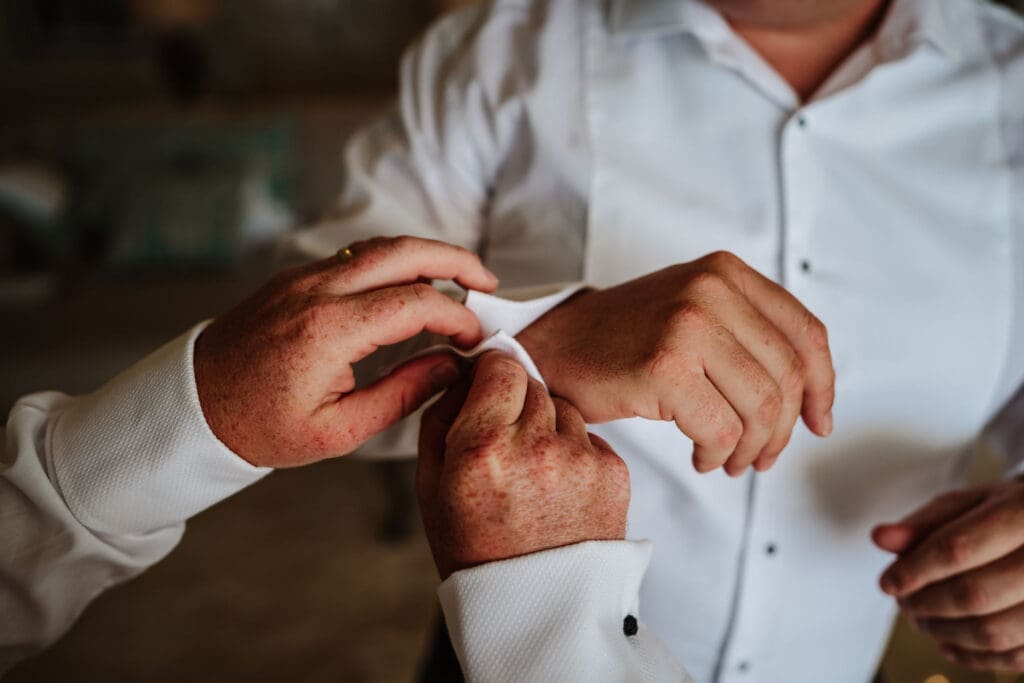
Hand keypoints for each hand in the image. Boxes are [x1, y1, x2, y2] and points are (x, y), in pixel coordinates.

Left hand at [194, 235, 497, 467]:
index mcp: (329, 330)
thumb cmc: (260, 427)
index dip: (457, 318)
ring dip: (425, 255)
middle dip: (455, 260)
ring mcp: (302, 277)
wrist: (193, 405)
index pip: (416, 303)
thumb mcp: (338, 431)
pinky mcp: (294, 278)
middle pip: (404, 251)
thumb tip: (450, 365)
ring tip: (459, 278)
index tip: (475, 340)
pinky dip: (393, 262)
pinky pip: (354, 255)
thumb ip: (402, 395)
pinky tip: (411, 285)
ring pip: (379, 245)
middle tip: (488, 282)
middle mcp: (317, 290)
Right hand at [416, 351, 629, 579]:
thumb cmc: (477, 552)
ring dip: (548, 428)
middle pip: (532, 383)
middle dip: (516, 404)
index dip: (491, 375)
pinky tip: (558, 491)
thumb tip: (462, 374)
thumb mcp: (430, 488)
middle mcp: (534, 446)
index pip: (500, 366)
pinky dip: (575, 454)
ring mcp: (579, 459)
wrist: (537, 610)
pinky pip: (590, 438)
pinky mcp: (614, 472)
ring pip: (564, 409)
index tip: (488, 389)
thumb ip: (440, 419)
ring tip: (533, 475)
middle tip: (506, 444)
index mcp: (482, 447)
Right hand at [516, 251, 834, 476]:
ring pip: (760, 409)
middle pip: (787, 379)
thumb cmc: (625, 342)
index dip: (823, 387)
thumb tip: (812, 399)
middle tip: (760, 458)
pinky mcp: (663, 366)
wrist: (553, 346)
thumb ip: (749, 335)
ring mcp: (687, 325)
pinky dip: (718, 455)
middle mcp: (711, 289)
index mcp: (726, 273)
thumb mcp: (694, 313)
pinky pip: (721, 430)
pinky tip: (702, 458)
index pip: (805, 334)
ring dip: (750, 450)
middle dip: (781, 432)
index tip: (819, 424)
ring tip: (727, 461)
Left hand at [874, 479, 1023, 670]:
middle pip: (975, 594)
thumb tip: (881, 538)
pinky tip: (949, 641)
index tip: (888, 582)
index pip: (960, 548)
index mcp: (1023, 513)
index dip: (916, 569)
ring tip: (921, 619)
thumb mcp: (971, 504)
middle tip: (903, 601)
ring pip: (994, 632)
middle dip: (926, 603)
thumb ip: (926, 522)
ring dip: (944, 631)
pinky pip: (1015, 657)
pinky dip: (975, 656)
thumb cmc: (1009, 514)